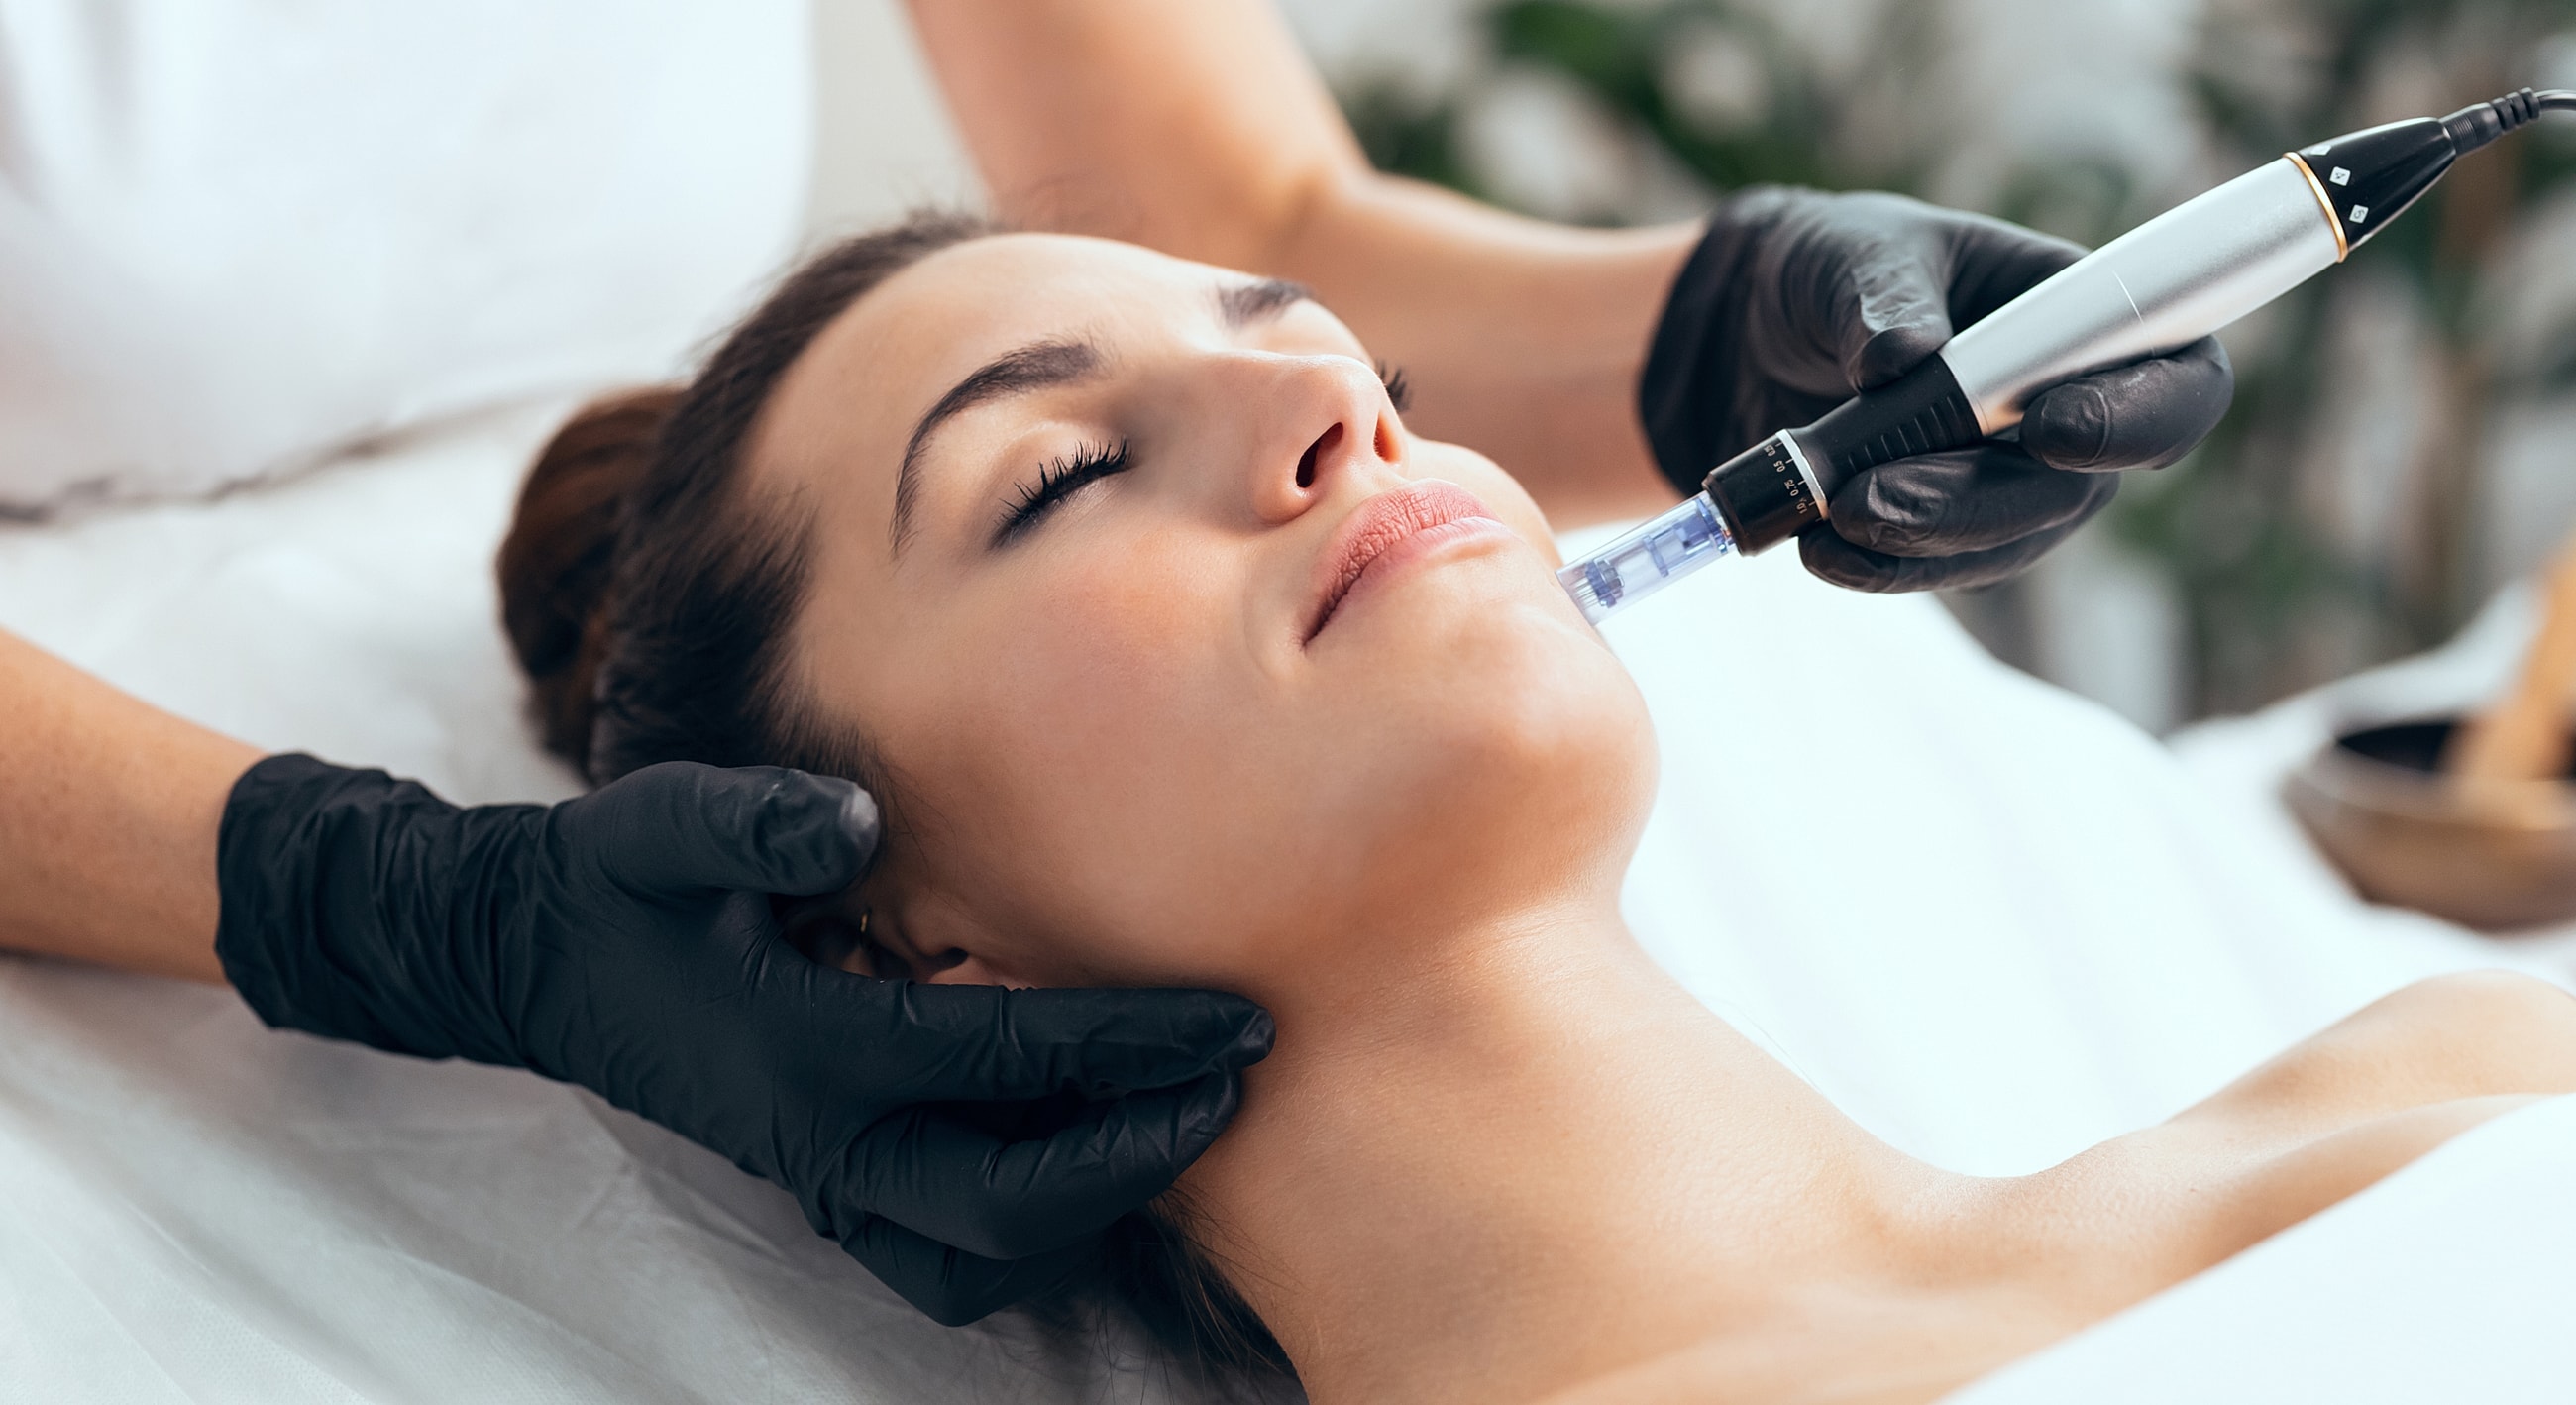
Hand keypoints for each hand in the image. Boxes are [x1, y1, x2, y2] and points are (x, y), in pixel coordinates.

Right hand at [215, 755, 1272, 1324]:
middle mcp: (821, 1140)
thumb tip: (858, 821)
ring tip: (1188, 1116)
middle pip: (1014, 1200)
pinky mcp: (824, 1193)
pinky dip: (1029, 1234)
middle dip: (1147, 1144)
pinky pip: (941, 1265)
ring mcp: (822, 1183)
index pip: (1003, 1061)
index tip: (1238, 1013)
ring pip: (984, 1259)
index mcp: (802, 1047)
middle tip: (1243, 1069)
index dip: (1131, 1041)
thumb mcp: (662, 823)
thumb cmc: (619, 883)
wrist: (539, 961)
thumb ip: (753, 819)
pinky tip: (1092, 1153)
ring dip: (1097, 1205)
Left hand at [1639, 187, 2233, 590]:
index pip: (2179, 380)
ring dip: (1920, 540)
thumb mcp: (1855, 249)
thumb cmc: (1835, 266)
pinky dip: (1880, 566)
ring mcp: (2012, 479)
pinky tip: (1819, 549)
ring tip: (1828, 515)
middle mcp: (2071, 407)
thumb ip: (1883, 291)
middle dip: (1976, 500)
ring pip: (2006, 541)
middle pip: (2078, 489)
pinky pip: (1939, 567)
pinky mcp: (1947, 528)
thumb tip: (1904, 353)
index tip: (2050, 428)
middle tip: (1871, 494)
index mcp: (2087, 314)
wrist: (1752, 330)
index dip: (2139, 417)